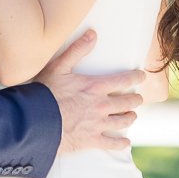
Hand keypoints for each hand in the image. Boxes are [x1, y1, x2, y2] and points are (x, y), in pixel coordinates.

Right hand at [38, 31, 144, 153]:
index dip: (135, 77)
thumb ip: (77, 50)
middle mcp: (101, 106)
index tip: (142, 76)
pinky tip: (125, 143)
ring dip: (130, 117)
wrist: (36, 122)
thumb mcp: (58, 67)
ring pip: (123, 121)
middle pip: (127, 102)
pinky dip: (120, 143)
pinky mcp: (91, 140)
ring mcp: (98, 124)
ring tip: (132, 116)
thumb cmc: (44, 93)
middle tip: (138, 99)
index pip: (123, 80)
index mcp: (95, 87)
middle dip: (135, 100)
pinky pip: (111, 143)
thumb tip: (93, 34)